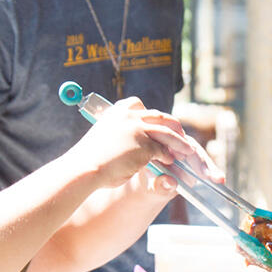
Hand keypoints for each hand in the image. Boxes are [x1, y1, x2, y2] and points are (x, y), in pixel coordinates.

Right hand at [72, 97, 196, 190]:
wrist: (84, 168)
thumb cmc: (88, 159)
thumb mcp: (102, 137)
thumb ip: (116, 133)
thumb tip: (124, 138)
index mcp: (116, 112)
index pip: (136, 103)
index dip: (150, 113)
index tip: (157, 120)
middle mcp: (129, 116)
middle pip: (158, 116)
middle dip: (171, 125)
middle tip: (180, 134)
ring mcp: (139, 129)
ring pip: (166, 133)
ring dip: (179, 141)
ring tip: (187, 149)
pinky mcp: (145, 145)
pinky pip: (163, 150)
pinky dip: (169, 156)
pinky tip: (170, 162)